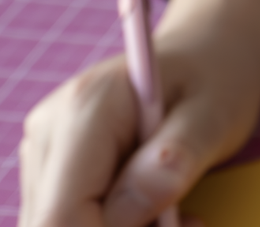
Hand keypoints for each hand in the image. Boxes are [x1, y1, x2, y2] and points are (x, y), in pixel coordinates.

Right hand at [17, 0, 259, 226]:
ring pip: (60, 226)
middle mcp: (49, 130)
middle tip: (184, 224)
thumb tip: (132, 209)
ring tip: (177, 214)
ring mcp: (44, 149)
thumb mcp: (216, 114)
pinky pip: (70, 219)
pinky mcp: (51, 168)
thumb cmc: (216, 76)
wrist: (207, 49)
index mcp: (85, 109)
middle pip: (55, 225)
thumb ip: (178, 157)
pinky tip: (157, 213)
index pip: (60, 214)